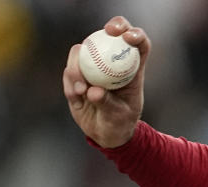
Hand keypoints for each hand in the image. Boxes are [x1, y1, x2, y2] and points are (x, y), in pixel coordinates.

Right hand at [62, 16, 150, 147]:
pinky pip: (69, 73)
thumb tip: (93, 91)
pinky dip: (71, 83)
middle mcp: (111, 64)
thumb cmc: (120, 124)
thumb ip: (108, 104)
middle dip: (106, 31)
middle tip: (101, 38)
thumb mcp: (119, 116)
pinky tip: (77, 97)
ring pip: (81, 53)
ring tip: (82, 90)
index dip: (134, 34)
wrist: (105, 134)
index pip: (138, 44)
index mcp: (131, 70)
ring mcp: (92, 68)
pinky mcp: (76, 77)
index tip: (126, 37)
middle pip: (108, 36)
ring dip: (77, 67)